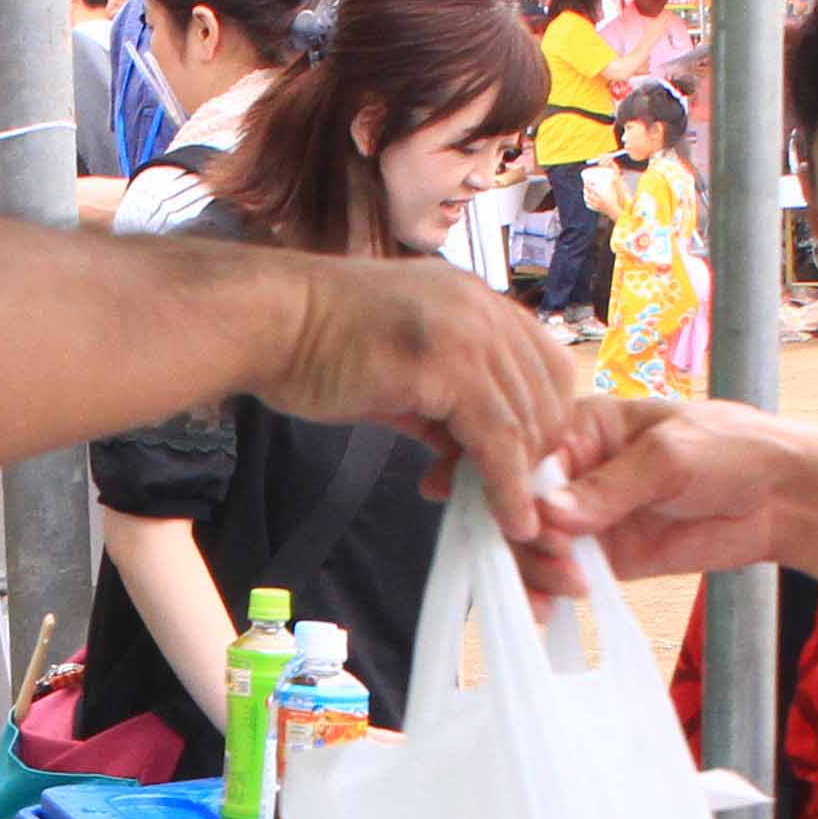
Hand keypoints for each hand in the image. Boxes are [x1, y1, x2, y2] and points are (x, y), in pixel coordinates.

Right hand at [268, 261, 577, 532]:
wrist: (268, 323)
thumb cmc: (316, 345)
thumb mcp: (401, 369)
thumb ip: (443, 403)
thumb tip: (466, 456)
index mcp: (474, 298)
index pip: (546, 363)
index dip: (542, 421)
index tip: (515, 465)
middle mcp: (482, 306)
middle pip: (549, 394)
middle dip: (534, 456)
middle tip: (501, 496)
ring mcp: (469, 331)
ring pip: (529, 421)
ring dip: (521, 479)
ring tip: (495, 515)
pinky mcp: (449, 365)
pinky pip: (500, 441)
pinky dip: (508, 488)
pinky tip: (508, 520)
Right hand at [531, 395, 817, 586]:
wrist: (781, 498)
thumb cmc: (732, 450)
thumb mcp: (669, 457)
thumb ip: (611, 487)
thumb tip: (552, 513)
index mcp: (584, 426)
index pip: (527, 458)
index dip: (517, 492)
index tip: (533, 524)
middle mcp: (576, 471)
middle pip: (521, 507)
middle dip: (528, 539)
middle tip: (560, 561)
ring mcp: (587, 518)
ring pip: (534, 547)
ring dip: (537, 571)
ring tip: (571, 587)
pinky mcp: (604, 558)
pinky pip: (562, 576)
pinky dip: (549, 593)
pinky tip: (549, 609)